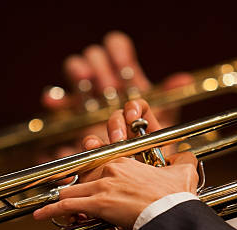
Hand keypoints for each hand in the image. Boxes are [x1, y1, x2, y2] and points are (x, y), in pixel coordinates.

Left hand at [33, 100, 198, 229]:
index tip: (84, 177)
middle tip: (67, 197)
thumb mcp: (182, 173)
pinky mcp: (98, 204)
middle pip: (81, 176)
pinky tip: (40, 215)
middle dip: (73, 188)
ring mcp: (102, 186)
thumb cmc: (176, 197)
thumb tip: (186, 157)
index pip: (97, 160)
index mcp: (126, 161)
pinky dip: (50, 210)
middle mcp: (110, 170)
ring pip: (71, 189)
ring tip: (48, 208)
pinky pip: (66, 205)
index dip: (88, 170)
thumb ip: (182, 161)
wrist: (172, 214)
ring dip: (61, 199)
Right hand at [40, 31, 193, 158]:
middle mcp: (104, 83)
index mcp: (125, 78)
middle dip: (102, 68)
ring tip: (87, 83)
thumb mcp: (161, 122)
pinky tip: (54, 103)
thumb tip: (183, 80)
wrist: (127, 174)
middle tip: (108, 86)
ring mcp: (86, 97)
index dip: (118, 52)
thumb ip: (169, 100)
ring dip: (81, 72)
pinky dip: (55, 99)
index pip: (116, 48)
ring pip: (76, 69)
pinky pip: (58, 101)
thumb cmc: (146, 146)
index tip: (124, 70)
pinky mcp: (71, 117)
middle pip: (95, 57)